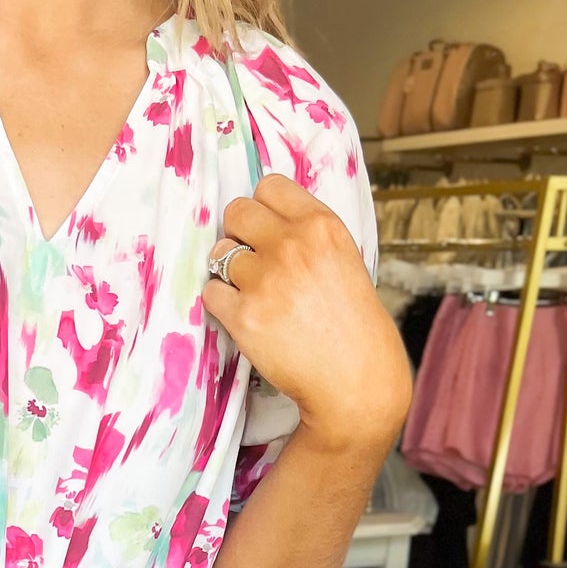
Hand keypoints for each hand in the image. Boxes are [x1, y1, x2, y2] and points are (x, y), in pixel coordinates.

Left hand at [202, 175, 411, 453]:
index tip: (266, 230)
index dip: (263, 209)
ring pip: (219, 253)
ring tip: (253, 294)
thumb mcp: (345, 260)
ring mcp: (265, 280)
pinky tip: (245, 316)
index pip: (269, 186)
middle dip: (240, 234)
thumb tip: (266, 218)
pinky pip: (211, 292)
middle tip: (253, 262)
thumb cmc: (353, 325)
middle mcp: (292, 246)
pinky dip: (222, 304)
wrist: (355, 381)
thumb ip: (309, 235)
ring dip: (229, 272)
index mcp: (321, 226)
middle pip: (236, 211)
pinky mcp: (243, 316)